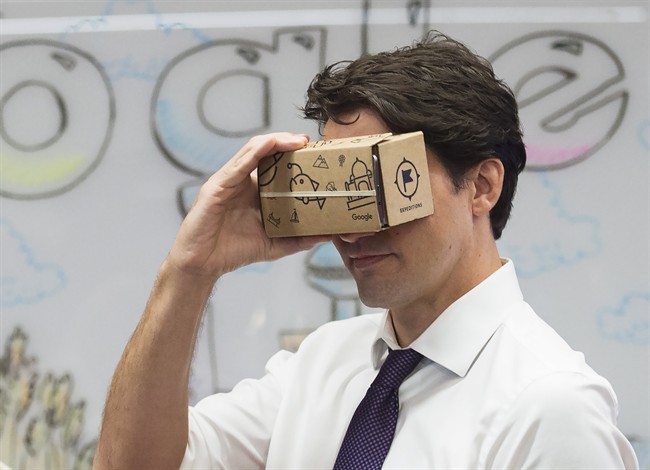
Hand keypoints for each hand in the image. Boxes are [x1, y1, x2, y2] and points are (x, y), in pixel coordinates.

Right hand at [167, 132, 327, 280]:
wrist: (203, 265)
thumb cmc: (233, 251)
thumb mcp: (274, 244)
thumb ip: (299, 238)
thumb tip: (327, 235)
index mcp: (253, 190)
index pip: (274, 163)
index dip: (293, 154)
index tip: (315, 153)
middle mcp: (240, 181)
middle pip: (265, 151)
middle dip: (287, 142)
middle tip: (309, 141)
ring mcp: (228, 181)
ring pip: (253, 150)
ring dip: (276, 141)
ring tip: (297, 140)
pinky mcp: (217, 186)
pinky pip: (238, 164)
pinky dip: (256, 151)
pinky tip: (271, 144)